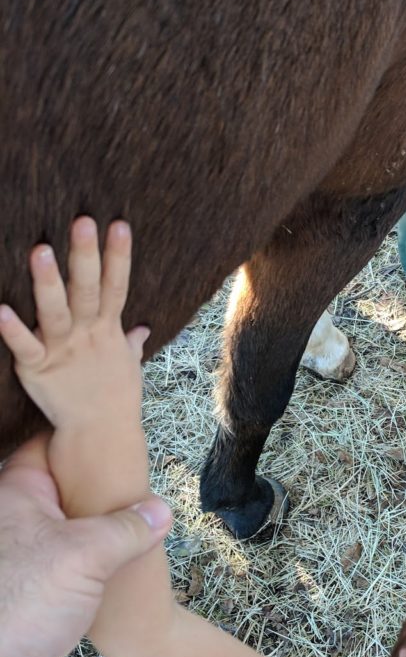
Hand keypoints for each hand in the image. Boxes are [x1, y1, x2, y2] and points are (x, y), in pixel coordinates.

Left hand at [0, 216, 147, 430]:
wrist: (100, 434)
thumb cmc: (113, 397)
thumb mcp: (127, 365)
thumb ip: (130, 342)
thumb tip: (142, 329)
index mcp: (107, 329)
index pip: (116, 286)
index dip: (119, 256)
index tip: (119, 224)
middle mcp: (86, 334)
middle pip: (87, 290)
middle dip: (85, 257)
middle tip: (81, 222)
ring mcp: (62, 350)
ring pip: (55, 311)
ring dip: (48, 282)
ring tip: (40, 251)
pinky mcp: (37, 368)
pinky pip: (23, 345)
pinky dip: (11, 328)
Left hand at [0, 435, 171, 656]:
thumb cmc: (15, 608)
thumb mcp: (84, 558)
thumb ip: (126, 529)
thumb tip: (159, 511)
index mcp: (17, 494)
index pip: (49, 445)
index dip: (83, 438)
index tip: (120, 438)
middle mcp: (10, 519)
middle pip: (59, 487)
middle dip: (97, 489)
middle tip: (140, 489)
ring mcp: (15, 557)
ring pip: (60, 528)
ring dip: (92, 532)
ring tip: (135, 530)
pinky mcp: (19, 591)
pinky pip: (56, 562)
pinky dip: (82, 563)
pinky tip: (110, 573)